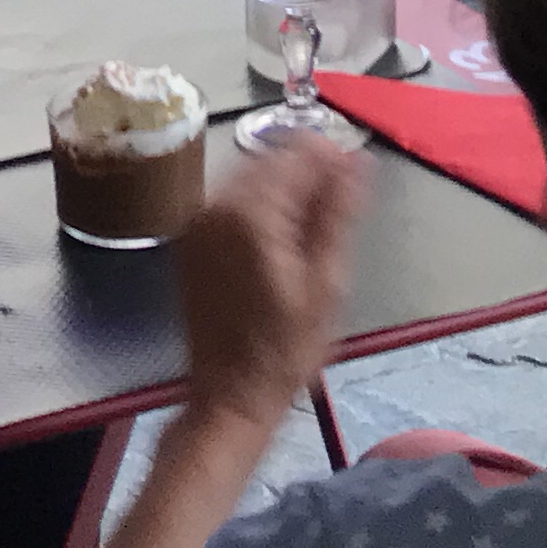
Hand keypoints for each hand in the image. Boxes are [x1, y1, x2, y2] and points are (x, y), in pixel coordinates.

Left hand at [175, 135, 366, 428]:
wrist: (230, 397)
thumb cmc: (286, 350)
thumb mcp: (327, 283)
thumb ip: (339, 213)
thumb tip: (357, 159)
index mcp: (252, 213)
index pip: (297, 151)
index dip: (332, 158)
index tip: (352, 182)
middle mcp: (215, 206)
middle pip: (270, 158)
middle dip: (306, 174)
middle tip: (334, 214)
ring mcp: (196, 222)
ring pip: (250, 176)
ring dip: (282, 190)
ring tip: (308, 233)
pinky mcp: (190, 240)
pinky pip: (229, 201)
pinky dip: (257, 208)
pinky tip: (277, 242)